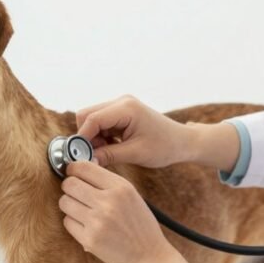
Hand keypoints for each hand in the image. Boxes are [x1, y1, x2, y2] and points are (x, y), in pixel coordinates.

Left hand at [59, 160, 180, 262]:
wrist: (148, 256)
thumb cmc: (139, 225)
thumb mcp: (131, 195)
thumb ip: (107, 181)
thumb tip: (78, 168)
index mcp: (121, 187)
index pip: (83, 167)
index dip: (73, 168)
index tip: (72, 173)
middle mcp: (108, 202)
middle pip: (69, 184)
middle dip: (69, 187)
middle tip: (75, 192)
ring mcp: (97, 222)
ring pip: (64, 202)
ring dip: (69, 205)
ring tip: (82, 210)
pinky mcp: (89, 239)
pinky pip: (67, 222)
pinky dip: (73, 222)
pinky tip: (86, 225)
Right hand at [76, 95, 194, 167]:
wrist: (182, 142)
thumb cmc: (164, 147)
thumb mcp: (135, 154)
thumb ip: (108, 155)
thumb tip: (87, 161)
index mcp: (126, 108)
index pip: (92, 119)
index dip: (83, 138)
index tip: (81, 156)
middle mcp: (121, 102)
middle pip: (87, 115)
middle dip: (87, 137)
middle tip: (94, 155)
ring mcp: (121, 105)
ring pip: (91, 119)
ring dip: (94, 137)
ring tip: (106, 153)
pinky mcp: (121, 112)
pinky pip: (100, 123)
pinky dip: (101, 136)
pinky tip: (112, 147)